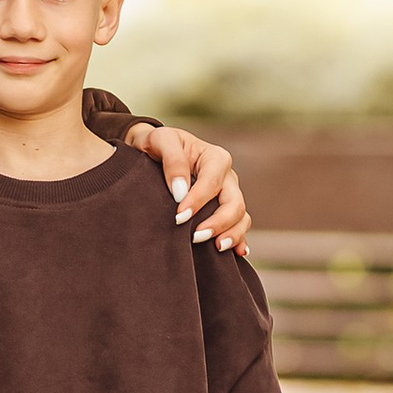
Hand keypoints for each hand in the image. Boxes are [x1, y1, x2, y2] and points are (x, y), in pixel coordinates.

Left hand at [128, 123, 249, 251]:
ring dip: (231, 233)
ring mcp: (228, 194)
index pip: (212, 182)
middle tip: (196, 237)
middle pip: (234, 202)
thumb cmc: (156, 144)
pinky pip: (239, 225)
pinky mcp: (224, 209)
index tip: (179, 217)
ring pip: (241, 216)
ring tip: (215, 247)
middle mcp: (226, 177)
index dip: (198, 201)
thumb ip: (173, 161)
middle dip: (219, 222)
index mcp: (214, 157)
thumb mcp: (160, 140)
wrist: (151, 152)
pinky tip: (236, 252)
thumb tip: (181, 191)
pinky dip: (240, 239)